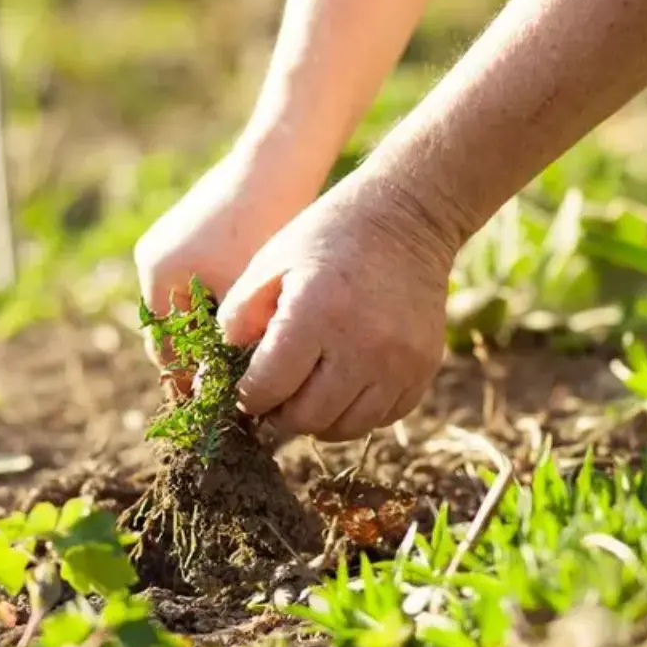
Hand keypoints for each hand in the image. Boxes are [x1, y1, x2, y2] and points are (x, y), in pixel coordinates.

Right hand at [133, 144, 323, 389]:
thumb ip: (223, 344)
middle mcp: (155, 259)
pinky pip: (202, 285)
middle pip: (174, 330)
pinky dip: (221, 308)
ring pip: (190, 310)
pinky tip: (256, 323)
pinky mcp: (197, 234)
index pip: (165, 349)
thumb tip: (214, 396)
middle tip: (233, 394)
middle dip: (200, 361)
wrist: (279, 160)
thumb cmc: (262, 225)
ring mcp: (174, 244)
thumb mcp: (242, 294)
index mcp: (158, 275)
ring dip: (213, 336)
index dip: (189, 383)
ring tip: (246, 363)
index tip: (217, 410)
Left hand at [217, 171, 460, 441]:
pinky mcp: (423, 369)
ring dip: (317, 421)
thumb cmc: (328, 237)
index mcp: (315, 315)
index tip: (243, 391)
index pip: (269, 389)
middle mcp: (361, 346)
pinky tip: (341, 389)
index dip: (247, 397)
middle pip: (306, 418)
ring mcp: (398, 362)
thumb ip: (239, 315)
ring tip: (304, 398)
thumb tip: (222, 369)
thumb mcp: (271, 262)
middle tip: (271, 402)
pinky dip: (356, 413)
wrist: (408, 218)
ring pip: (345, 428)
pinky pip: (383, 418)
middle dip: (279, 417)